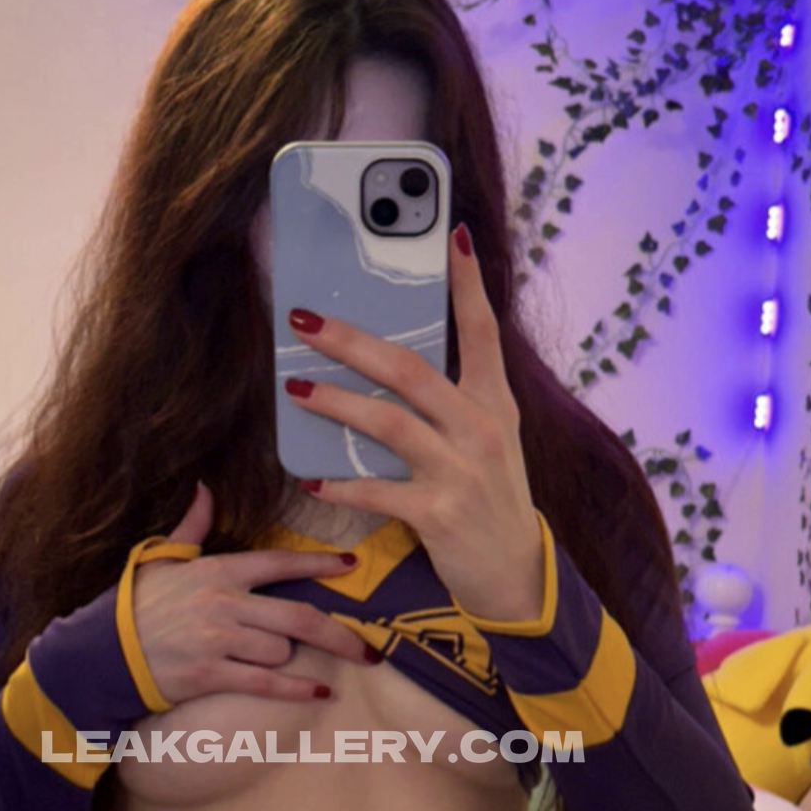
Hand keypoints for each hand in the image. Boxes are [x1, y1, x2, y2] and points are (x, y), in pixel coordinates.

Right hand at [131, 482, 377, 703]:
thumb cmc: (134, 606)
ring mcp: (217, 640)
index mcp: (216, 571)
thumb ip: (191, 528)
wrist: (102, 653)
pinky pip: (266, 683)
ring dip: (290, 659)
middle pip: (298, 616)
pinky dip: (296, 690)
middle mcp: (223, 603)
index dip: (318, 564)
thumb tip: (203, 490)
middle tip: (369, 648)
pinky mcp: (210, 675)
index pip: (278, 563)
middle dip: (339, 634)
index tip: (350, 566)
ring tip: (283, 663)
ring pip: (281, 650)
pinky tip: (320, 693)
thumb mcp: (160, 560)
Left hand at [284, 224, 546, 624]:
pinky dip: (340, 486)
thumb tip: (391, 366)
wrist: (516, 576)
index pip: (483, 331)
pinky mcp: (439, 514)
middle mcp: (480, 429)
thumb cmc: (491, 502)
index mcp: (494, 404)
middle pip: (410, 370)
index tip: (452, 235)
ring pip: (388, 423)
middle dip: (352, 341)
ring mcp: (460, 471)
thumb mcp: (489, 443)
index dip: (467, 283)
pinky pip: (377, 492)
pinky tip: (310, 479)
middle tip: (306, 320)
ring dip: (335, 403)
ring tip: (294, 388)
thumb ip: (453, 403)